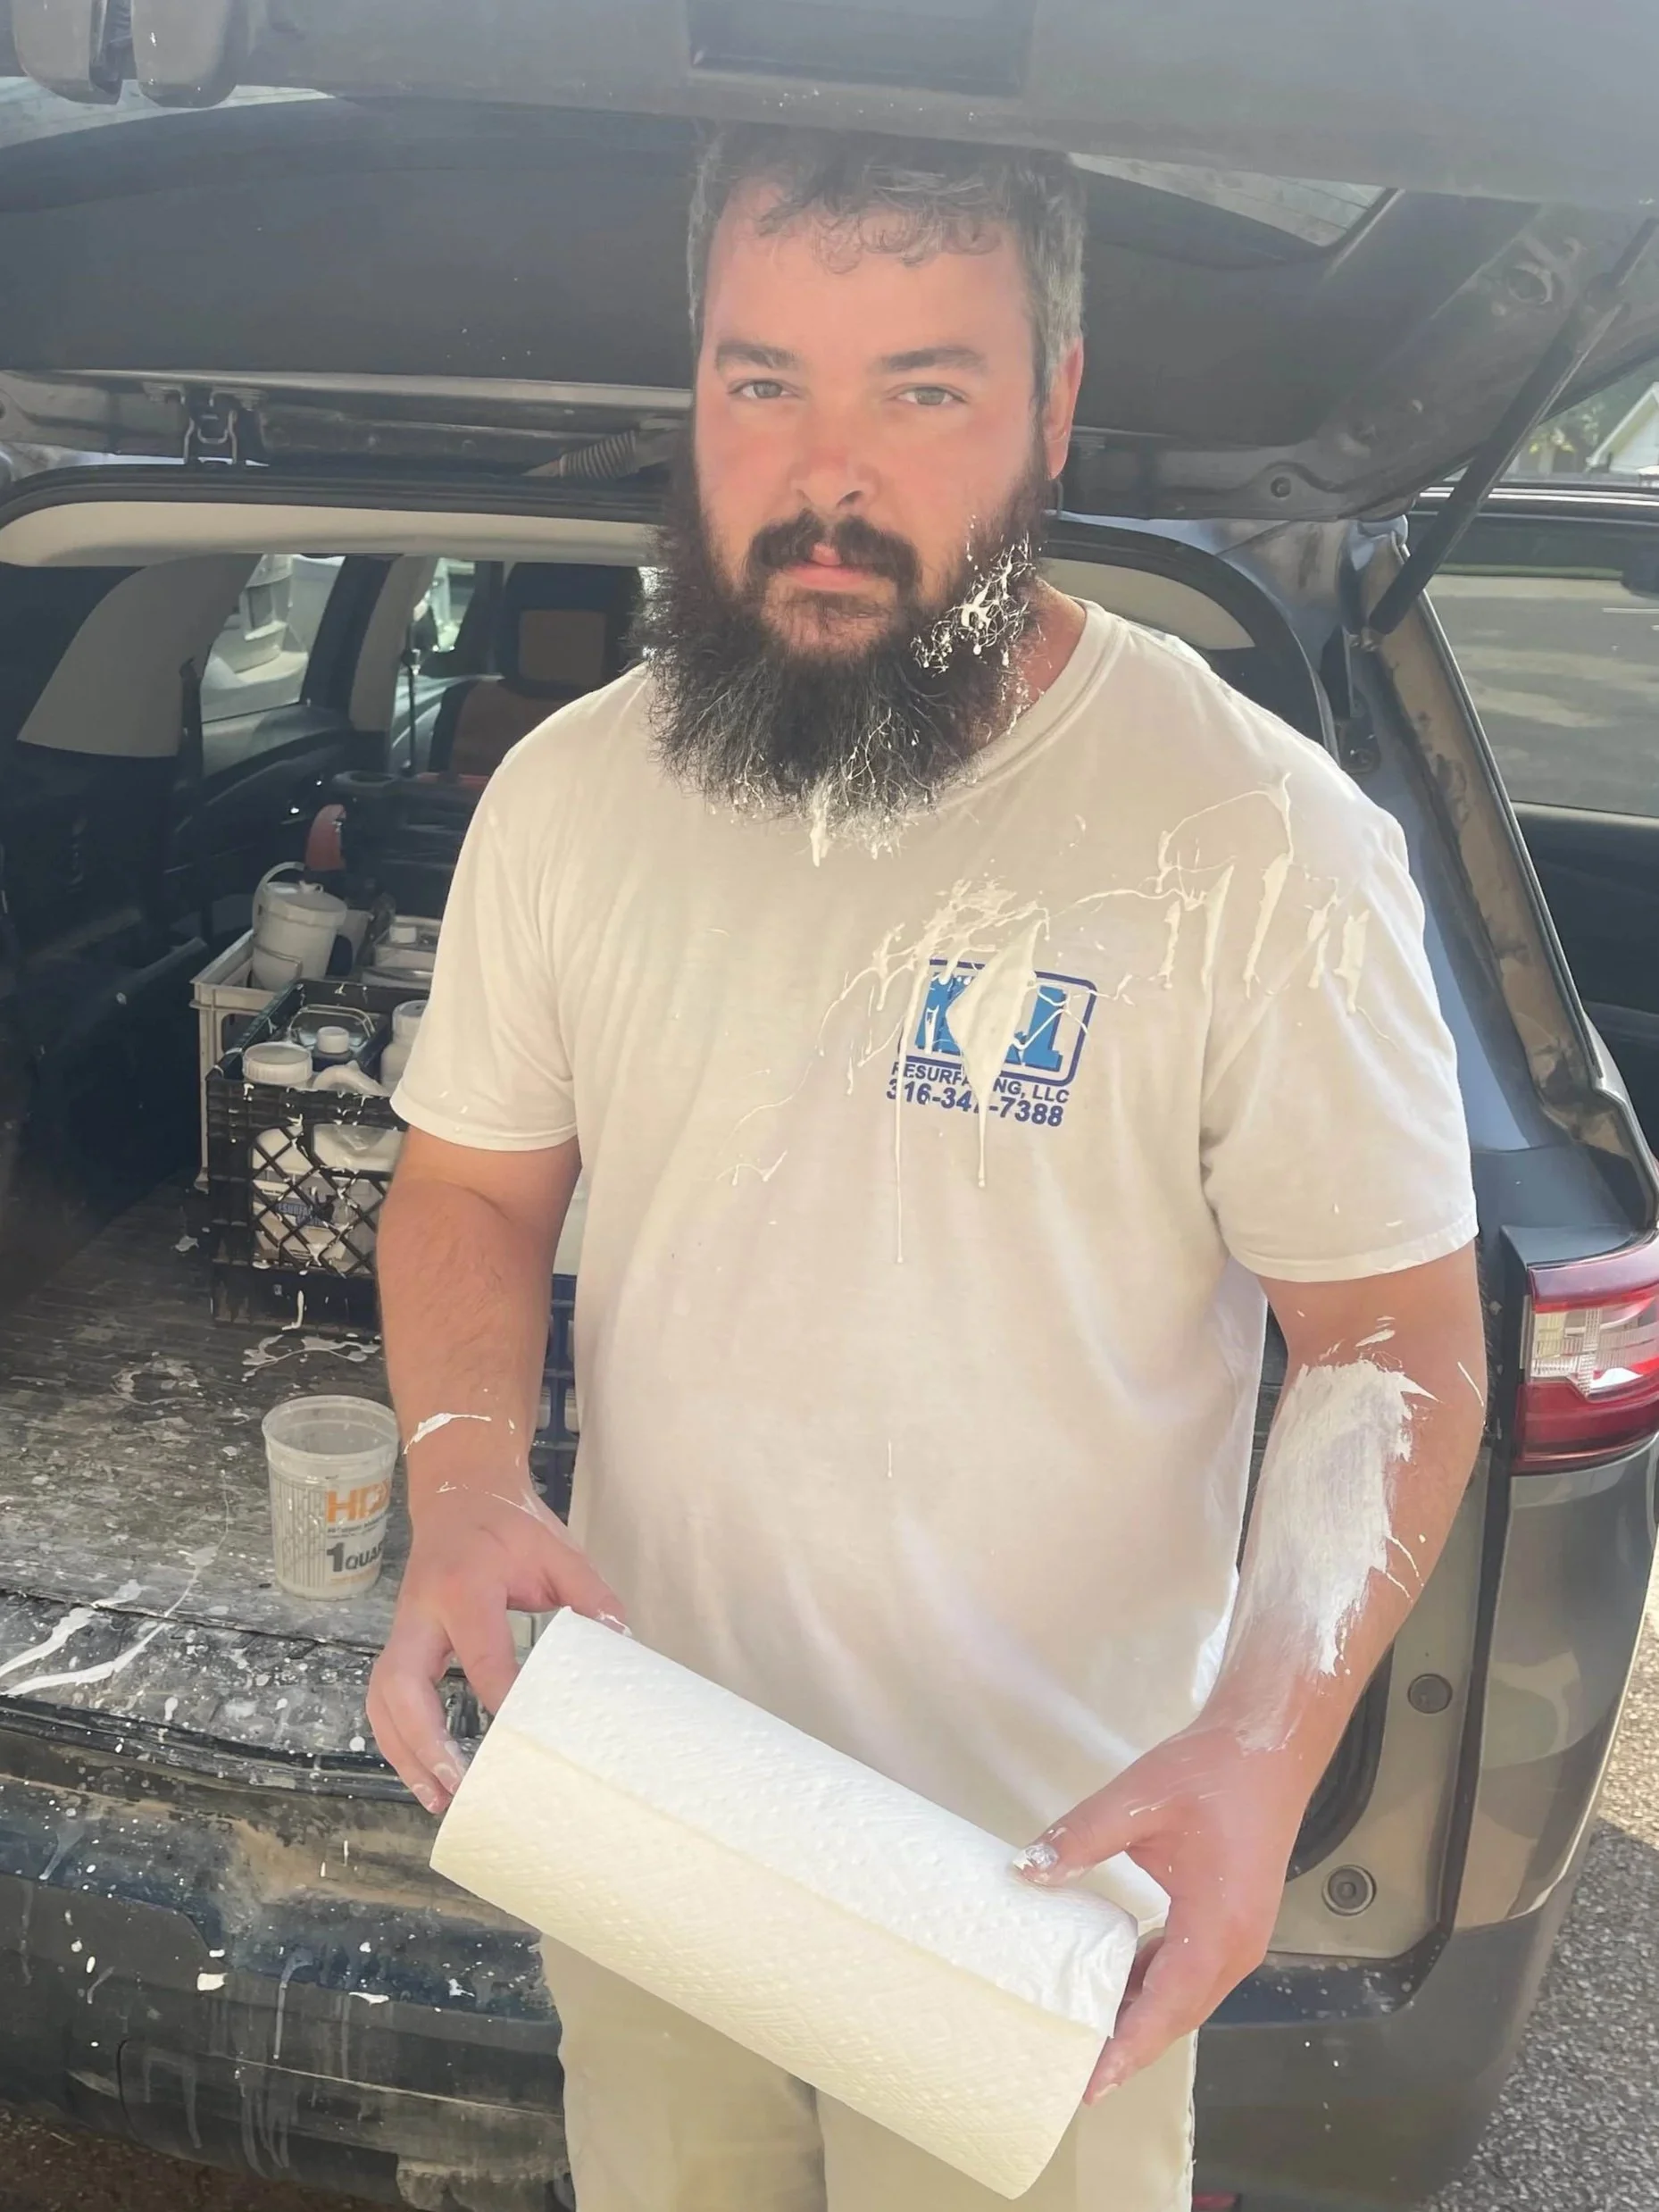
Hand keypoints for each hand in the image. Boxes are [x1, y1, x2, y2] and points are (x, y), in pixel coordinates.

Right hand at [367, 1479, 622, 1816]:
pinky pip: (384, 1697)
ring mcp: (403, 1627)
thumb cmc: (509, 1524)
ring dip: (403, 1752)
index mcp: (465, 1585)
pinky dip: (398, 1740)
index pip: (480, 1653)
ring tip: (437, 1798)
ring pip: (382, 1698)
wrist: (460, 1491)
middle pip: (402, 1684)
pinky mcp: (400, 1642)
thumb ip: (590, 1594)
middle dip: (424, 1741)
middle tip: (458, 1785)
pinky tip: (424, 1772)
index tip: (525, 1734)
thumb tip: (620, 1645)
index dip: (502, 1696)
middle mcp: (421, 1610)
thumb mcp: (556, 1549)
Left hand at [1015, 1724, 1313, 2098]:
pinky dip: (1156, 1985)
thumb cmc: (1211, 1771)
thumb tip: (1026, 1870)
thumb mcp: (1138, 1799)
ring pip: (1186, 1997)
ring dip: (1142, 2018)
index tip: (1088, 2085)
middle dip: (1130, 2048)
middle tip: (1075, 2073)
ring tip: (1090, 2037)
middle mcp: (1235, 1947)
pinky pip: (1191, 1969)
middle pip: (1177, 2016)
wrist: (1269, 1745)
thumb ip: (1080, 1837)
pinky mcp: (1232, 1920)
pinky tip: (1121, 1982)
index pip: (1164, 2008)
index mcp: (1216, 1928)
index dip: (1125, 2050)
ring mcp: (1239, 1937)